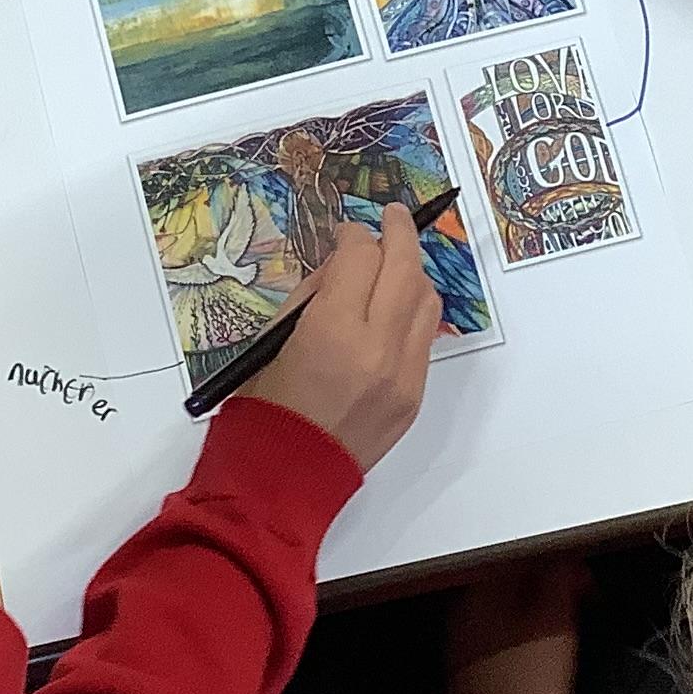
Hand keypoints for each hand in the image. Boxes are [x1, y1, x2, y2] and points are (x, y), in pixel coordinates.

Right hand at [239, 205, 441, 472]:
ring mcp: (403, 375)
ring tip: (395, 264)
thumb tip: (344, 263)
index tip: (347, 232)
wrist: (284, 476)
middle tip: (392, 216)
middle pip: (405, 267)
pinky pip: (424, 339)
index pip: (361, 256)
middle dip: (400, 233)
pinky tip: (394, 309)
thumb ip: (314, 293)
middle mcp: (376, 348)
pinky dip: (413, 314)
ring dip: (413, 273)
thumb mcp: (274, 338)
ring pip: (427, 300)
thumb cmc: (264, 406)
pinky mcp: (415, 396)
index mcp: (331, 330)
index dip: (355, 235)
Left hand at [446, 560, 586, 693]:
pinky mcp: (470, 667)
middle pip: (510, 580)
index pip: (522, 557)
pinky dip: (523, 632)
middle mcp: (463, 610)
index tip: (586, 581)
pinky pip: (500, 633)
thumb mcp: (555, 620)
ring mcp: (462, 640)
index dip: (560, 563)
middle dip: (547, 585)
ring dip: (536, 608)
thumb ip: (561, 580)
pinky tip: (541, 645)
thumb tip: (567, 560)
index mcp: (480, 591)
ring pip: (505, 607)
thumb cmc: (531, 676)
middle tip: (580, 600)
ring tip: (566, 623)